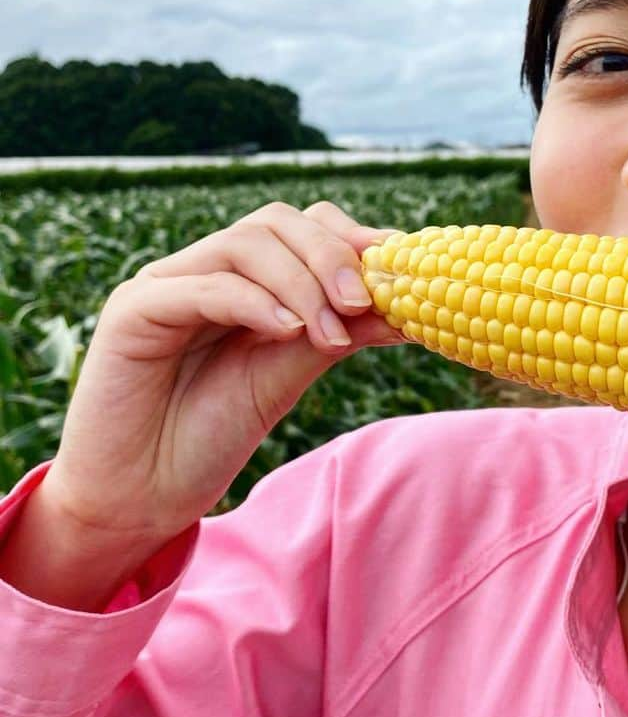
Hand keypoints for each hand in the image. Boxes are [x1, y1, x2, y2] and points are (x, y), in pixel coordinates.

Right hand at [42, 200, 405, 544]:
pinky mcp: (133, 310)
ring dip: (301, 283)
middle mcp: (206, 269)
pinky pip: (202, 286)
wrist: (141, 494)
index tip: (401, 272)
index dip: (355, 240)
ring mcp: (167, 283)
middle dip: (330, 255)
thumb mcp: (289, 374)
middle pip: (276, 223)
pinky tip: (288, 332)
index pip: (304, 226)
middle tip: (364, 300)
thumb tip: (405, 307)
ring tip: (330, 330)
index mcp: (246, 278)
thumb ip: (336, 333)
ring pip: (244, 245)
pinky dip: (254, 302)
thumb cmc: (211, 432)